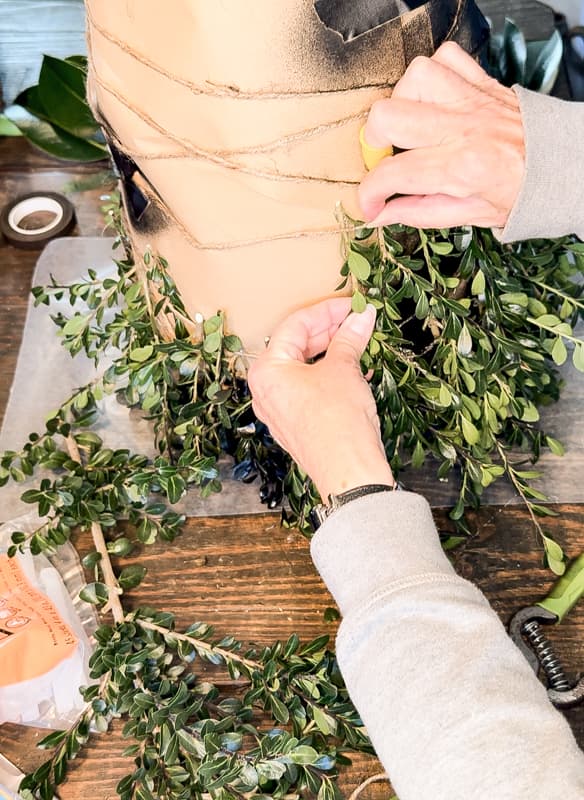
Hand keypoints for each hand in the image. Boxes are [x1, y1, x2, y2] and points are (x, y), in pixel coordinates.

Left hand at [247, 298, 393, 500]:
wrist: (347, 473)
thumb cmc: (338, 421)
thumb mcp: (344, 370)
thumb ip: (349, 338)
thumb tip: (361, 316)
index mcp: (267, 371)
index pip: (295, 325)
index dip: (327, 310)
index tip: (352, 304)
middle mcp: (265, 390)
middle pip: (296, 346)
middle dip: (329, 330)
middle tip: (356, 319)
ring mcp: (277, 410)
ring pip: (303, 368)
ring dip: (331, 352)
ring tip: (359, 340)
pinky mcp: (294, 425)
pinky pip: (308, 389)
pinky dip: (329, 375)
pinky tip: (355, 368)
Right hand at [358, 42, 524, 229]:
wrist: (562, 167)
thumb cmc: (520, 193)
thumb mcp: (470, 216)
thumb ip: (420, 212)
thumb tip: (381, 215)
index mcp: (460, 168)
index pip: (392, 174)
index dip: (369, 194)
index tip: (370, 205)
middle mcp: (462, 128)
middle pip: (389, 116)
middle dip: (374, 141)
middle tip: (386, 158)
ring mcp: (472, 100)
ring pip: (414, 77)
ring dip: (402, 101)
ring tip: (411, 126)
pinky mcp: (483, 83)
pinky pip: (446, 58)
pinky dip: (432, 75)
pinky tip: (432, 100)